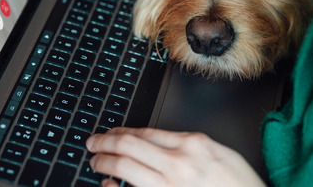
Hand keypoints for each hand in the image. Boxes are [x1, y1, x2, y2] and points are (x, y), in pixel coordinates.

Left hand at [86, 127, 265, 186]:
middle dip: (103, 142)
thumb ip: (190, 145)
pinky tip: (108, 186)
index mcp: (192, 145)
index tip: (109, 134)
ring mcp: (169, 186)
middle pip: (128, 145)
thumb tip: (159, 142)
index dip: (120, 131)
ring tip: (96, 162)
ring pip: (124, 167)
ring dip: (103, 162)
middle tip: (92, 144)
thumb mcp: (220, 154)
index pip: (145, 131)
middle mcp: (178, 164)